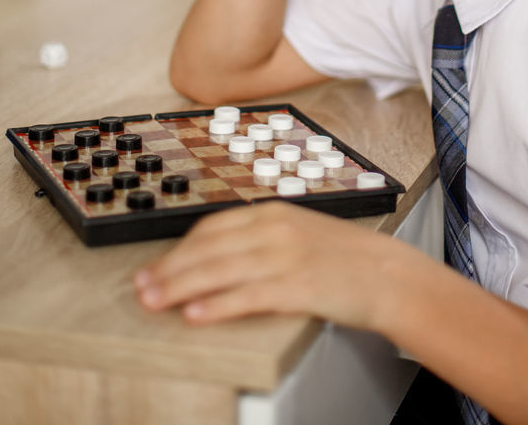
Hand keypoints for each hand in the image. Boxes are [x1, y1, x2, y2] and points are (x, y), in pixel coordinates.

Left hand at [134, 200, 388, 327]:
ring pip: (220, 270)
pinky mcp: (297, 286)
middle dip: (170, 269)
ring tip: (155, 301)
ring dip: (181, 287)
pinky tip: (196, 314)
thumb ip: (262, 238)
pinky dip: (218, 305)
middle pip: (208, 248)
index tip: (155, 265)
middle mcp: (275, 230)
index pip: (212, 228)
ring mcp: (285, 257)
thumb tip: (219, 256)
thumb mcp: (299, 233)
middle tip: (142, 287)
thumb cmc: (343, 258)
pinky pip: (248, 295)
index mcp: (274, 213)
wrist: (386, 274)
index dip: (178, 248)